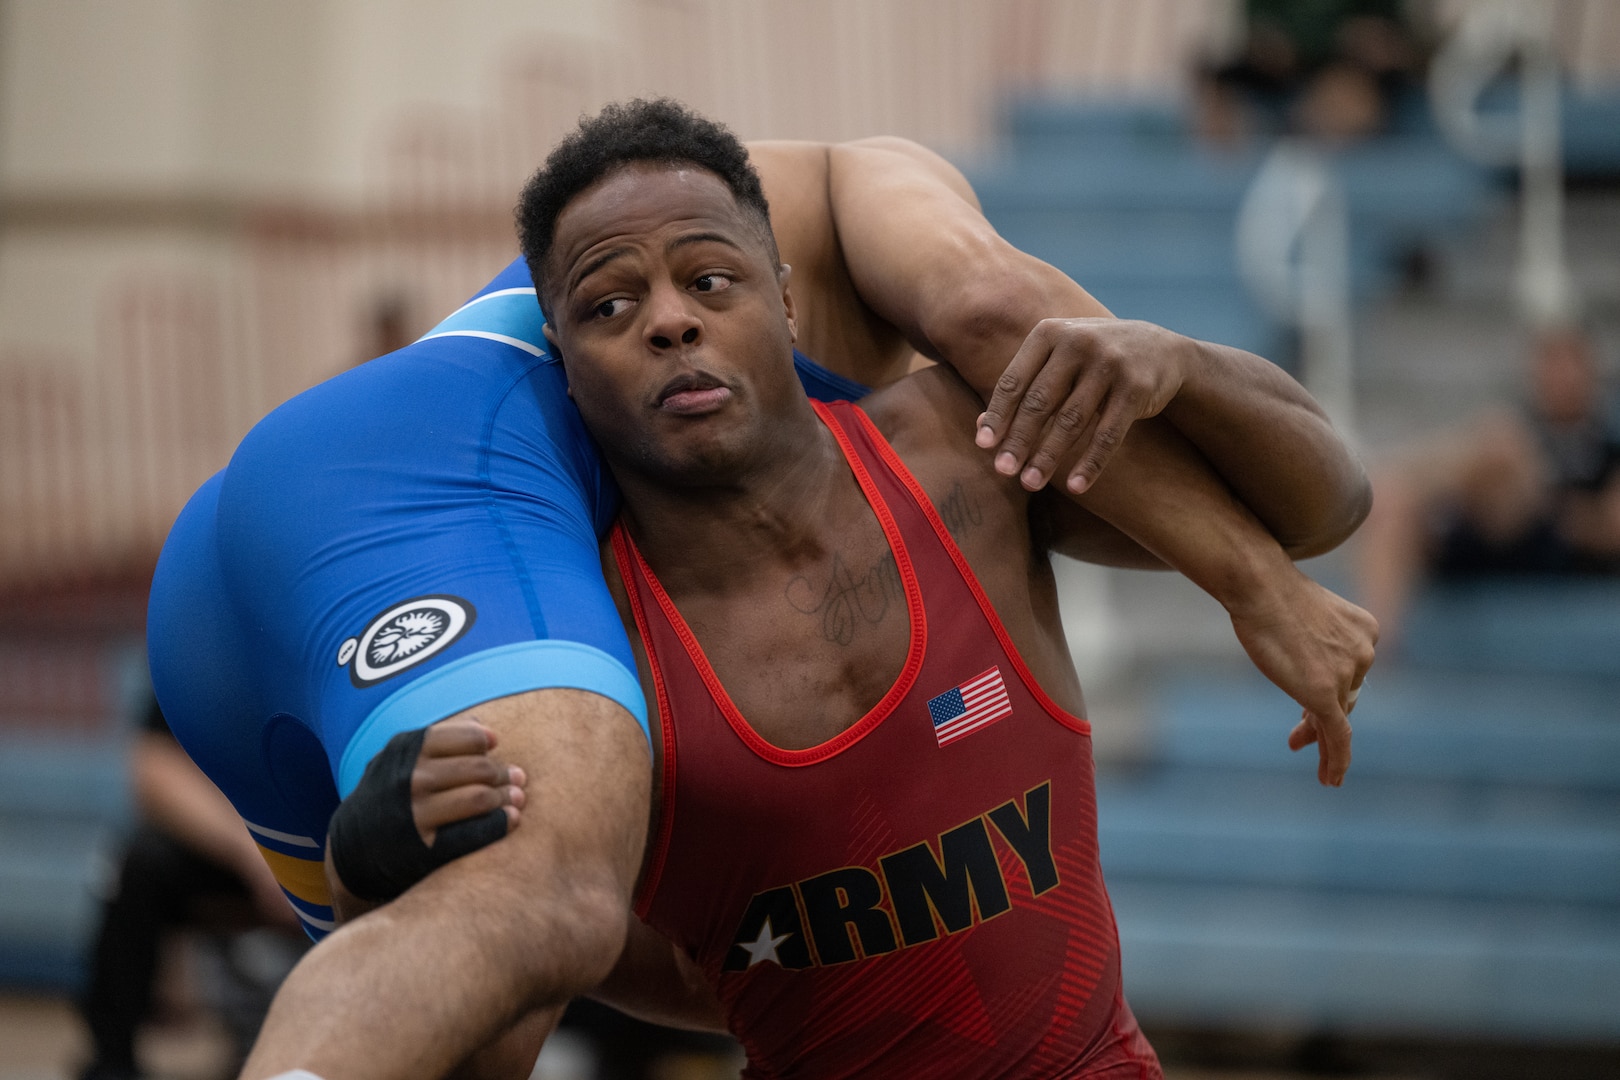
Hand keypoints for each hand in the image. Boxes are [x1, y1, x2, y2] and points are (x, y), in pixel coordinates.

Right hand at [327, 717, 528, 902]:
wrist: (352, 848)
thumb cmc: (389, 794)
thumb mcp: (400, 759)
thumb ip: (438, 741)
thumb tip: (483, 727)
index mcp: (406, 750)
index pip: (466, 737)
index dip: (486, 741)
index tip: (495, 747)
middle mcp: (409, 780)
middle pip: (478, 769)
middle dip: (504, 773)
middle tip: (518, 778)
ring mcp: (415, 815)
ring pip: (479, 798)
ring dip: (506, 797)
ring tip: (518, 798)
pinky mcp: (423, 849)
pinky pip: (474, 834)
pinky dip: (499, 825)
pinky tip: (512, 820)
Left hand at [974, 318, 1191, 493]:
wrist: (1160, 350)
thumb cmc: (1092, 360)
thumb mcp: (1057, 361)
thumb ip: (1023, 386)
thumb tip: (980, 426)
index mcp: (1049, 332)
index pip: (1014, 380)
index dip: (998, 414)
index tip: (983, 445)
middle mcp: (1078, 342)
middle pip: (1039, 402)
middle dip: (1019, 440)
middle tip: (1003, 471)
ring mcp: (1110, 363)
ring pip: (1071, 420)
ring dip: (1048, 456)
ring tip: (1030, 483)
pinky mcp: (1136, 388)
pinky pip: (1108, 434)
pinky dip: (1090, 463)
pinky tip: (1075, 486)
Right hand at [1224, 568, 1377, 785]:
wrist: (1259, 584)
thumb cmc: (1269, 592)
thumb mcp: (1304, 616)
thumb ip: (1314, 641)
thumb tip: (1305, 667)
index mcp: (1366, 630)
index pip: (1350, 673)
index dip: (1330, 693)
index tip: (1306, 710)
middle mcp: (1365, 652)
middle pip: (1345, 696)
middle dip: (1322, 717)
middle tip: (1297, 739)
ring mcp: (1346, 674)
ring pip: (1336, 717)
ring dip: (1319, 740)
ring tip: (1321, 772)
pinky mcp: (1324, 692)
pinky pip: (1337, 735)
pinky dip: (1335, 759)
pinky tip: (1330, 779)